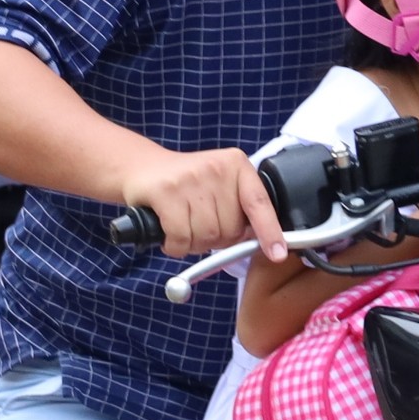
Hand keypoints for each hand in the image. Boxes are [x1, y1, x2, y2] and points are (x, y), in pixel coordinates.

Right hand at [117, 147, 284, 260]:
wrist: (141, 168)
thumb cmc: (186, 186)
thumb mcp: (219, 187)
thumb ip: (240, 209)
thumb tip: (259, 243)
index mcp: (237, 165)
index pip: (259, 202)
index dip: (270, 231)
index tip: (277, 254)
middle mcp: (216, 168)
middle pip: (230, 229)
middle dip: (216, 239)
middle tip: (199, 225)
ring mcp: (190, 179)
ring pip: (206, 236)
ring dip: (193, 244)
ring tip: (183, 225)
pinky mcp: (165, 191)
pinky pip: (181, 237)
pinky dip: (175, 245)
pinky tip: (168, 232)